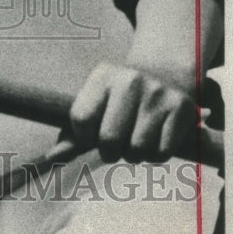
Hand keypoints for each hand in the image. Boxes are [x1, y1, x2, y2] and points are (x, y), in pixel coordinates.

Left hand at [69, 61, 195, 162]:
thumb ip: (72, 133)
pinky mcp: (181, 109)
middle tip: (116, 145)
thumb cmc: (118, 100)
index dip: (84, 138)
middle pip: (109, 140)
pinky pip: (161, 153)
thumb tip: (51, 158)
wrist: (164, 75)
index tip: (92, 136)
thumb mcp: (94, 104)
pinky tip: (155, 140)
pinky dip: (155, 156)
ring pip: (137, 150)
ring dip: (134, 155)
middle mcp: (130, 80)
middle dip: (110, 152)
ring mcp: (157, 93)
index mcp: (102, 76)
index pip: (81, 119)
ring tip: (135, 140)